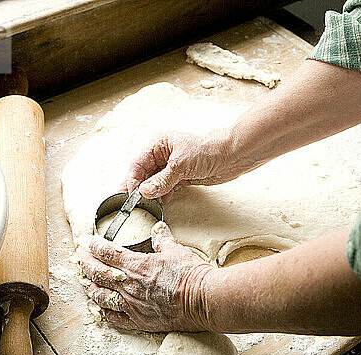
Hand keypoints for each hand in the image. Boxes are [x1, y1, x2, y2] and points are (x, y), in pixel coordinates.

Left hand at [78, 221, 213, 331]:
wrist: (203, 300)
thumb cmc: (191, 275)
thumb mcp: (176, 250)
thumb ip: (162, 239)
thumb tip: (158, 229)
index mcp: (137, 265)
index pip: (108, 253)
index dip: (95, 247)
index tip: (89, 243)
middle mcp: (129, 285)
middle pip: (98, 274)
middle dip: (86, 265)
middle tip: (80, 260)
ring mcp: (132, 305)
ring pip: (101, 296)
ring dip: (90, 288)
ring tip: (85, 282)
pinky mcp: (139, 321)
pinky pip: (114, 318)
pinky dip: (103, 311)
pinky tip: (99, 308)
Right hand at [124, 129, 259, 201]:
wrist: (231, 156)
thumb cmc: (208, 151)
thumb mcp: (180, 166)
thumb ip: (161, 180)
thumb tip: (144, 191)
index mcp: (158, 145)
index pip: (138, 163)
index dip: (132, 179)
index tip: (130, 194)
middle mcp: (162, 155)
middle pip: (143, 173)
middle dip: (138, 187)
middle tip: (130, 202)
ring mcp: (171, 167)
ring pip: (153, 182)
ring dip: (150, 193)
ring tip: (146, 203)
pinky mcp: (180, 177)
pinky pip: (165, 187)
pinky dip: (162, 195)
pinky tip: (160, 201)